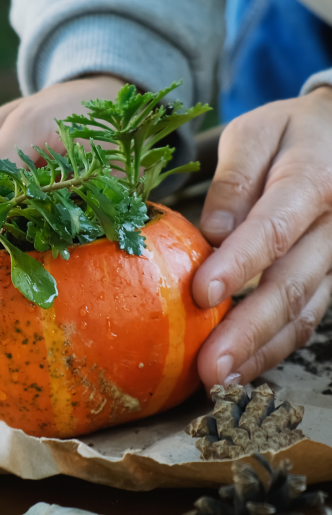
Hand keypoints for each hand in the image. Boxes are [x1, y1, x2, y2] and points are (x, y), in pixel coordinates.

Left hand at [194, 86, 331, 388]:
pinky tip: (246, 365)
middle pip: (292, 284)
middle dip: (248, 330)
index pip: (274, 228)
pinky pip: (311, 316)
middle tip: (209, 367)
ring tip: (222, 382)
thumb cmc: (289, 132)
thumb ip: (234, 180)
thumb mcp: (255, 135)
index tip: (201, 296)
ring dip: (262, 350)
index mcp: (313, 180)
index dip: (239, 265)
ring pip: (306, 311)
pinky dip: (278, 345)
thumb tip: (212, 234)